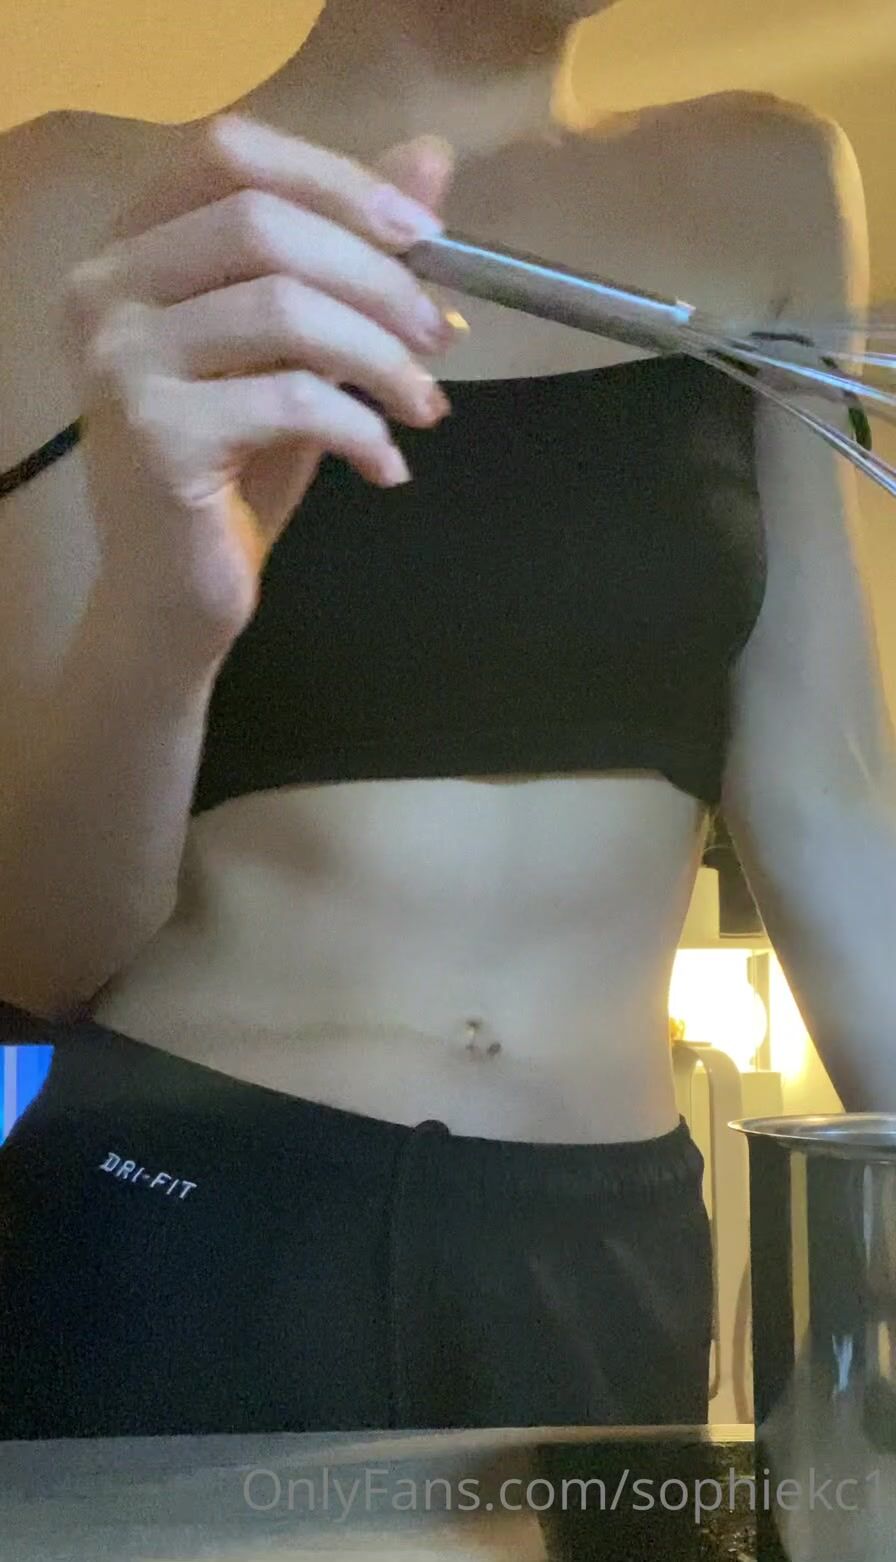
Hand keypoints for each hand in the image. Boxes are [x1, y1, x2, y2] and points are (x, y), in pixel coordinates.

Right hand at [63, 113, 456, 659]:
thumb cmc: (237, 468)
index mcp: (135, 246)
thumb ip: (348, 253)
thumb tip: (428, 157)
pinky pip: (290, 400)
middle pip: (261, 224)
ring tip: (425, 407)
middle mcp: (106, 288)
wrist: (177, 593)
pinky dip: (362, 428)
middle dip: (376, 276)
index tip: (425, 234)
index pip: (229, 152)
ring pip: (284, 310)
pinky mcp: (154, 434)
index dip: (335, 179)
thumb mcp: (300, 349)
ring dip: (382, 357)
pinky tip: (386, 467)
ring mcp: (120, 361)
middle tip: (440, 336)